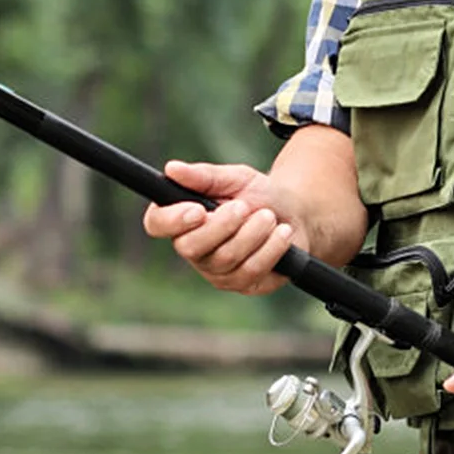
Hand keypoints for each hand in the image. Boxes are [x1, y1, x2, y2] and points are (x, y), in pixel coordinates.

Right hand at [141, 160, 303, 294]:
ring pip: (226, 259)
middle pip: (191, 247)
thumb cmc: (258, 195)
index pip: (157, 224)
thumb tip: (172, 169)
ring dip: (254, 233)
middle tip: (245, 206)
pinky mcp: (243, 284)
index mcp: (182, 219)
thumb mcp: (235, 178)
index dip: (172, 220)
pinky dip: (271, 247)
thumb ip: (204, 176)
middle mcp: (194, 249)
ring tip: (269, 216)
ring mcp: (217, 271)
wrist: (296, 214)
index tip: (198, 209)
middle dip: (223, 225)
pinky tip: (282, 233)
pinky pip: (251, 271)